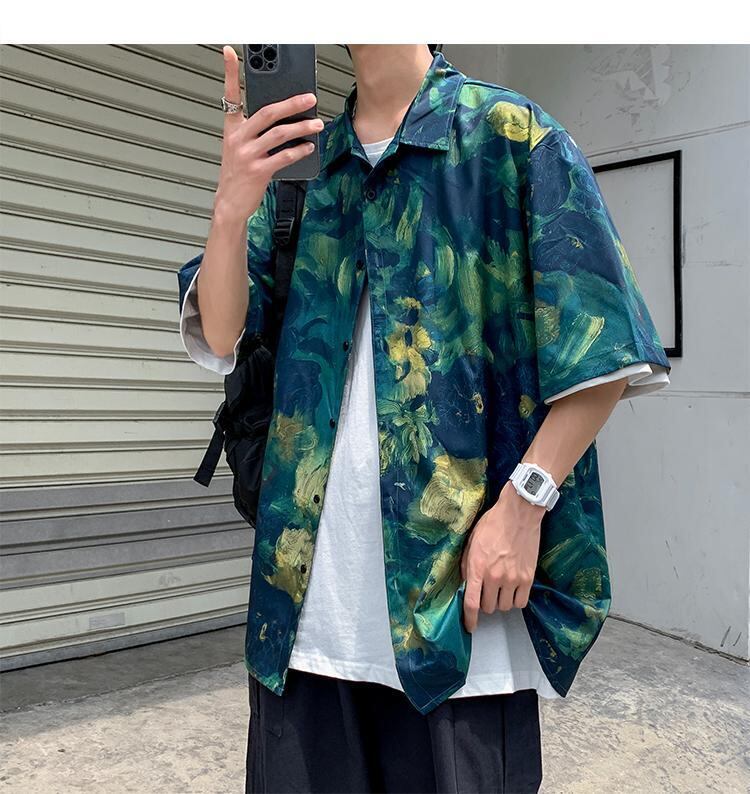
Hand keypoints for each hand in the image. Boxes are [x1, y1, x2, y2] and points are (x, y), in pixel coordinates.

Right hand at [214, 45, 323, 221]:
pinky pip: (284, 156)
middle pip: (267, 112)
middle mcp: (239, 139)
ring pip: (279, 134)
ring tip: (317, 124)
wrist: (230, 203)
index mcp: (233, 129)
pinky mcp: (258, 171)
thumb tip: (284, 120)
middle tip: (310, 98)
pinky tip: (309, 147)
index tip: (230, 52)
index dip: (228, 72)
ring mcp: (248, 155)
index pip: (229, 95)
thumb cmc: (238, 175)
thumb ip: (255, 133)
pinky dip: (299, 150)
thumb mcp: (240, 149)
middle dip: (291, 103)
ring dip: (302, 127)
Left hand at [460, 480, 544, 631]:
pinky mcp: (528, 578)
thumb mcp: (471, 542)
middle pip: (489, 607)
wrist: (519, 514)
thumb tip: (466, 584)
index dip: (470, 619)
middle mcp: (495, 577)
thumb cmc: (493, 524)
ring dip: (501, 601)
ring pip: (505, 607)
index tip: (470, 627)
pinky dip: (516, 600)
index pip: (471, 603)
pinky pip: (521, 602)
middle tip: (487, 591)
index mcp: (477, 567)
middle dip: (486, 602)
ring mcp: (513, 578)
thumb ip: (467, 566)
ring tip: (501, 587)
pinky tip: (513, 589)